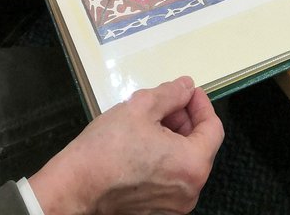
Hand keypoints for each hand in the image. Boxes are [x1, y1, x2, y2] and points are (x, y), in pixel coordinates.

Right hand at [29, 77, 223, 214]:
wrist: (76, 186)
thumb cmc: (107, 149)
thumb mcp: (141, 106)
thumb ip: (171, 94)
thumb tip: (186, 87)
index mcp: (192, 164)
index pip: (213, 128)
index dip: (201, 105)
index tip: (188, 92)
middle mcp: (190, 191)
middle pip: (201, 146)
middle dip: (185, 120)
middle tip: (165, 103)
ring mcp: (174, 205)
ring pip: (185, 162)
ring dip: (174, 138)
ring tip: (150, 121)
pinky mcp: (159, 211)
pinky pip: (172, 178)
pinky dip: (165, 158)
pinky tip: (144, 143)